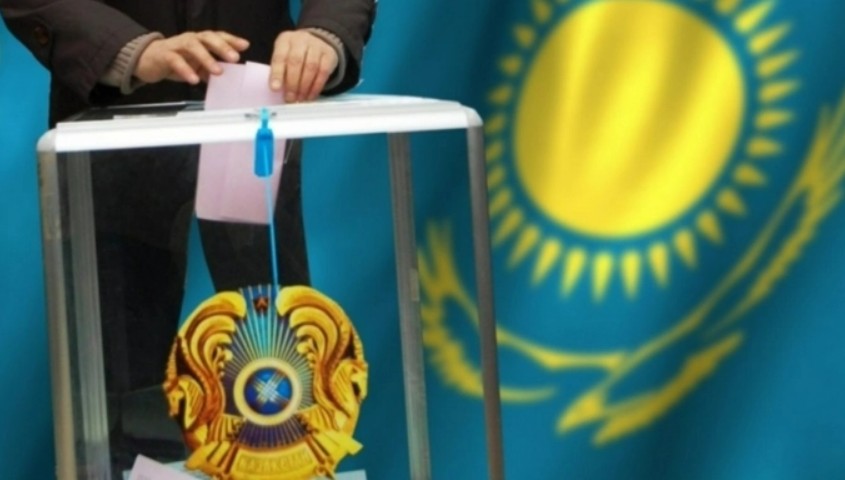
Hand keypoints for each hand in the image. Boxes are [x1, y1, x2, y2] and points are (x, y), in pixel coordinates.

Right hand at [135, 31, 249, 83]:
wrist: (148, 60)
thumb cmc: (176, 61)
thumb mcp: (197, 66)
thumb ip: (211, 70)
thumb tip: (229, 79)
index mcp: (200, 41)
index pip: (218, 36)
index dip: (231, 40)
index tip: (245, 46)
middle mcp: (190, 39)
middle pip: (208, 38)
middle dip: (222, 47)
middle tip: (234, 58)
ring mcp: (177, 46)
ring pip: (193, 47)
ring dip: (207, 58)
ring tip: (218, 71)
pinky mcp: (165, 55)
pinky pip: (176, 61)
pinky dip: (186, 70)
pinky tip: (194, 80)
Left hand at [270, 30, 338, 102]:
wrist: (316, 44)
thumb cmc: (295, 55)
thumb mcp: (284, 58)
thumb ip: (280, 71)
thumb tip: (278, 91)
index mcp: (285, 40)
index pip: (279, 57)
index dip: (277, 74)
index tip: (275, 89)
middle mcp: (301, 40)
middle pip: (296, 61)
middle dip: (292, 83)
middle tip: (290, 98)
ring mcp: (317, 45)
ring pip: (311, 67)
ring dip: (305, 86)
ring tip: (300, 99)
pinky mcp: (329, 54)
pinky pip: (323, 72)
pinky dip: (316, 86)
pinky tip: (311, 96)